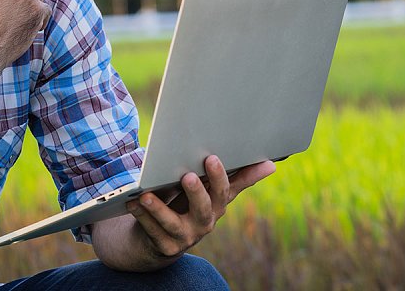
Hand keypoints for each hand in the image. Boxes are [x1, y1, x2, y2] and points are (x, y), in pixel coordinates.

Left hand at [126, 155, 274, 257]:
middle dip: (197, 192)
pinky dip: (141, 216)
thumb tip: (271, 164)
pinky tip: (132, 202)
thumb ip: (239, 178)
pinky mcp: (164, 247)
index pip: (224, 191)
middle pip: (204, 208)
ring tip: (146, 195)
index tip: (211, 158)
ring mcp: (184, 237)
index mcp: (217, 206)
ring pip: (172, 223)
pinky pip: (151, 231)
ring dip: (159, 208)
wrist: (161, 240)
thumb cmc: (189, 206)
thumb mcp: (212, 191)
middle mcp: (205, 223)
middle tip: (187, 176)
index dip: (219, 176)